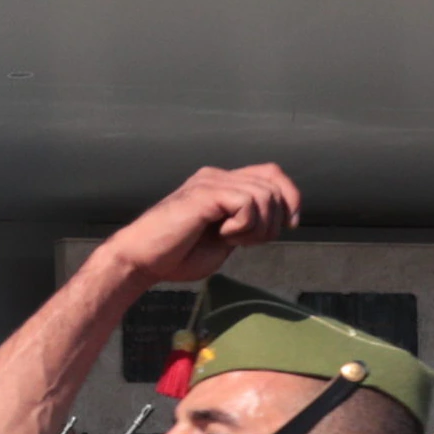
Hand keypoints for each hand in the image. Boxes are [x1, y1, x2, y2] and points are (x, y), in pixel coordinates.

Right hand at [94, 164, 303, 288]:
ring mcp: (210, 182)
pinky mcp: (204, 193)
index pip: (271, 173)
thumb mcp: (225, 239)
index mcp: (222, 184)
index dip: (290, 196)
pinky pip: (246, 204)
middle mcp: (217, 176)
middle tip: (247, 242)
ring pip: (264, 195)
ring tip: (232, 240)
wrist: (142, 260)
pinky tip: (223, 236)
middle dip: (273, 221)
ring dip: (257, 227)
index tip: (290, 224)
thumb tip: (279, 220)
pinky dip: (243, 227)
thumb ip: (247, 224)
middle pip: (273, 183)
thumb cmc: (178, 255)